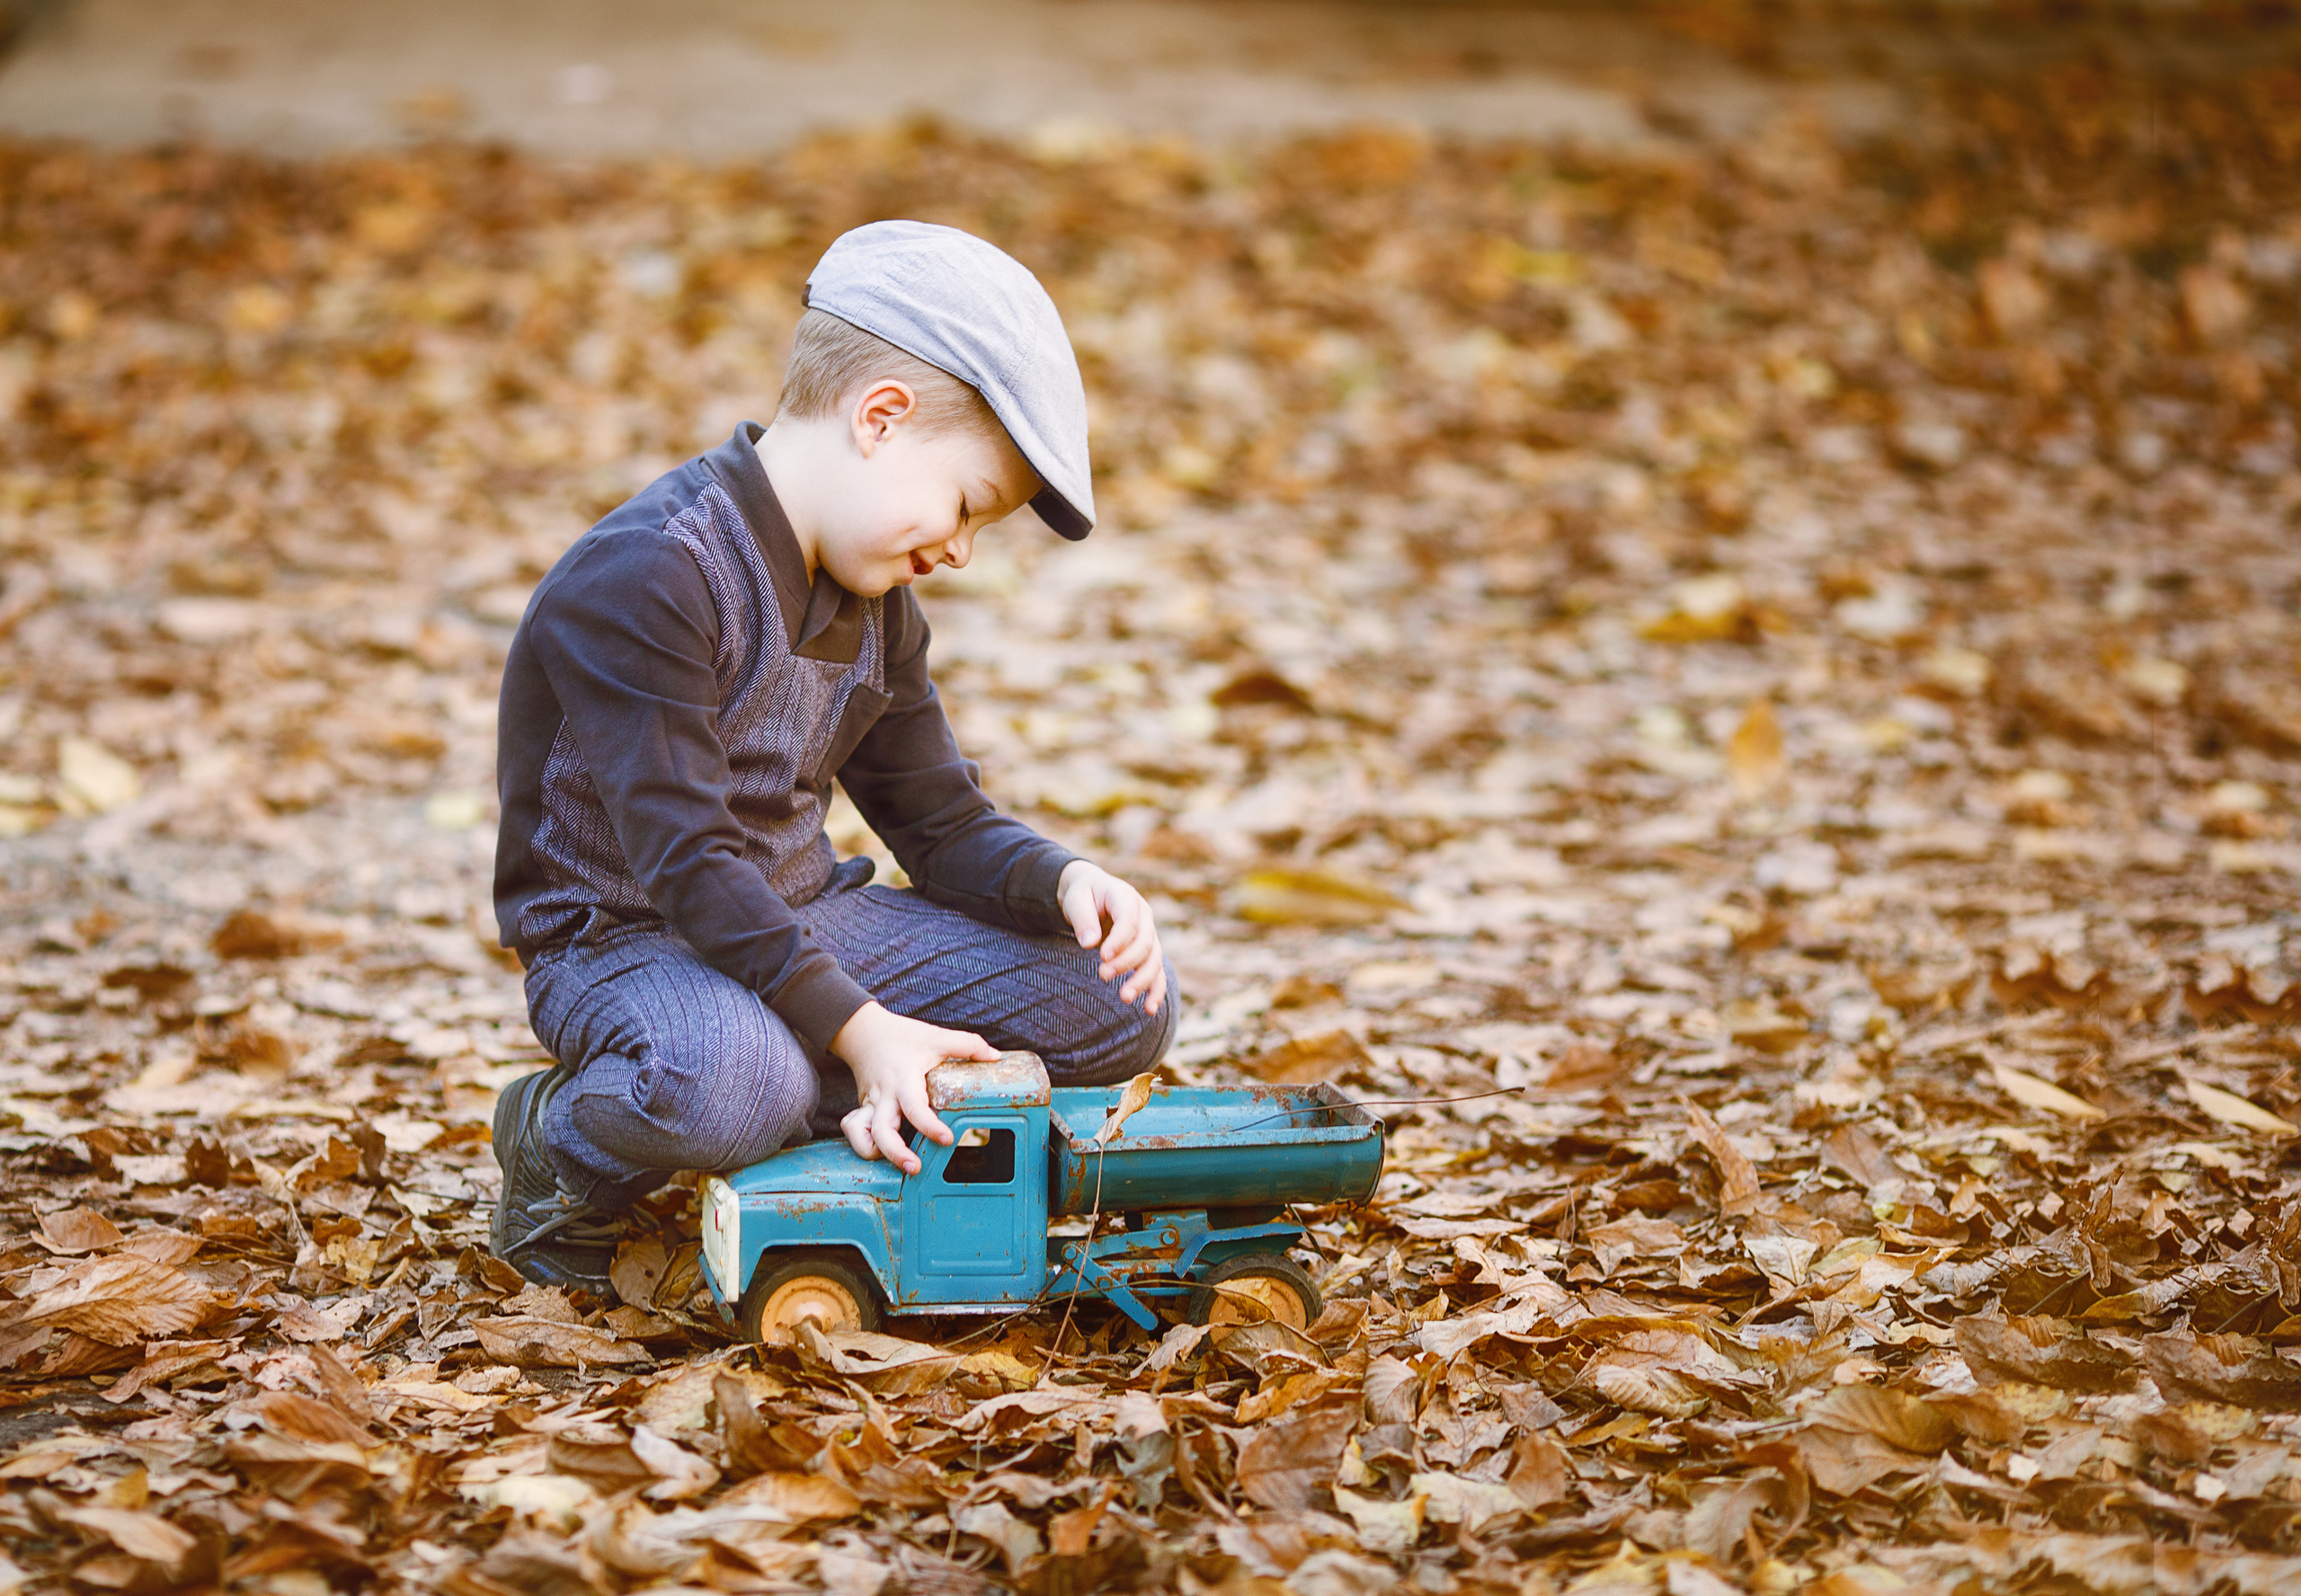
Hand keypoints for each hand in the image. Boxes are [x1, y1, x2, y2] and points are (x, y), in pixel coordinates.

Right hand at [829, 1002, 996, 1173]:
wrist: (863, 1030)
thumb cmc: (903, 1036)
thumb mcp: (935, 1036)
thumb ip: (967, 1045)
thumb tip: (995, 1056)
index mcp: (904, 1078)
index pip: (914, 1106)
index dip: (929, 1125)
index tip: (947, 1139)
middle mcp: (885, 1095)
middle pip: (882, 1129)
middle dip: (896, 1152)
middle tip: (915, 1168)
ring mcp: (870, 1103)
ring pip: (864, 1134)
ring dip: (877, 1153)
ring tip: (900, 1167)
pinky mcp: (863, 1108)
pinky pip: (854, 1129)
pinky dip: (861, 1143)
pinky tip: (877, 1152)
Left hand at [1057, 860, 1167, 1015]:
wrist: (1092, 893)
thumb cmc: (1082, 895)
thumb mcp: (1076, 899)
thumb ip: (1082, 918)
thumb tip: (1089, 943)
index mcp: (1126, 897)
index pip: (1129, 920)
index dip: (1119, 940)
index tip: (1102, 957)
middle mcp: (1143, 915)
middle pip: (1144, 942)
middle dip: (1126, 962)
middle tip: (1103, 975)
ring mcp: (1149, 933)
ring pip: (1154, 960)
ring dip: (1141, 980)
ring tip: (1124, 997)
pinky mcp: (1147, 951)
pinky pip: (1157, 971)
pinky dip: (1155, 990)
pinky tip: (1149, 1009)